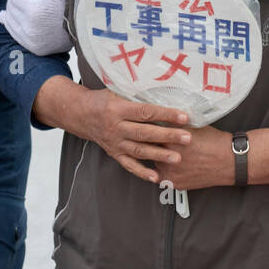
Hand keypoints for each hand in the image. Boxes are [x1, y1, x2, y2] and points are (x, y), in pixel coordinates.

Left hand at [0, 0, 70, 55]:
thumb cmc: (73, 1)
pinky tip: (7, 14)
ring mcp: (31, 39)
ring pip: (10, 17)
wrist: (87, 27)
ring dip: (12, 6)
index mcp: (36, 9)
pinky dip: (10, 21)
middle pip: (11, 4)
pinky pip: (13, 31)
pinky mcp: (33, 47)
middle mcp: (30, 26)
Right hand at [72, 88, 190, 184]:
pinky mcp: (114, 153)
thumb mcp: (116, 90)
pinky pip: (128, 165)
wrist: (81, 114)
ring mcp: (115, 142)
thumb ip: (136, 95)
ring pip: (139, 151)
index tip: (183, 117)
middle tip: (187, 139)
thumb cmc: (103, 100)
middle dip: (168, 136)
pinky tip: (156, 177)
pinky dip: (142, 172)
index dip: (165, 115)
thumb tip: (164, 93)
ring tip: (177, 158)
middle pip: (145, 133)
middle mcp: (116, 127)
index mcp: (117, 109)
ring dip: (159, 156)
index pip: (145, 112)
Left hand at [154, 125, 234, 190]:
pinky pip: (160, 176)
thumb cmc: (214, 142)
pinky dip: (164, 170)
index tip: (148, 128)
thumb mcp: (191, 126)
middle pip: (148, 148)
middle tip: (151, 139)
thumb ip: (173, 124)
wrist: (229, 161)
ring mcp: (170, 173)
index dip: (149, 130)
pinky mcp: (174, 183)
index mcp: (171, 140)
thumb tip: (160, 120)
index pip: (150, 133)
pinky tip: (171, 164)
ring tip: (165, 152)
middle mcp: (168, 157)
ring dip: (156, 157)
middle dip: (150, 143)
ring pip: (153, 162)